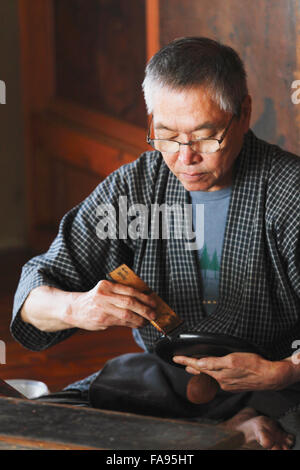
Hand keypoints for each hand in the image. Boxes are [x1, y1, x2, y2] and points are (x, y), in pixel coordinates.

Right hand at [63, 280, 156, 330]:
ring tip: (148, 321)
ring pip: (127, 314)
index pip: (130, 290)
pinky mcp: (102, 320)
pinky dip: (132, 324)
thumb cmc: (94, 300)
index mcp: (106, 285)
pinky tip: (138, 324)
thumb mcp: (104, 291)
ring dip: (140, 319)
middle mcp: (104, 295)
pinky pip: (122, 322)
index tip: (153, 301)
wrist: (74, 309)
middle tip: (154, 313)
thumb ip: (119, 293)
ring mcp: (102, 308)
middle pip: (130, 302)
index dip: (144, 296)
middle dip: (145, 309)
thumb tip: (143, 298)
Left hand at [173, 352, 294, 392]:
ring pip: (209, 376)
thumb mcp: (232, 360)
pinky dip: (211, 374)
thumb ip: (214, 363)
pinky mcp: (234, 384)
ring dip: (200, 371)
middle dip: (190, 367)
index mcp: (219, 374)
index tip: (175, 358)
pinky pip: (218, 378)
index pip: (198, 366)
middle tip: (181, 361)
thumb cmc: (253, 366)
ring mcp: (227, 383)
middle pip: (201, 372)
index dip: (185, 361)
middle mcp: (221, 380)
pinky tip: (213, 372)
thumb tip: (198, 364)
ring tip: (192, 367)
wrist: (270, 376)